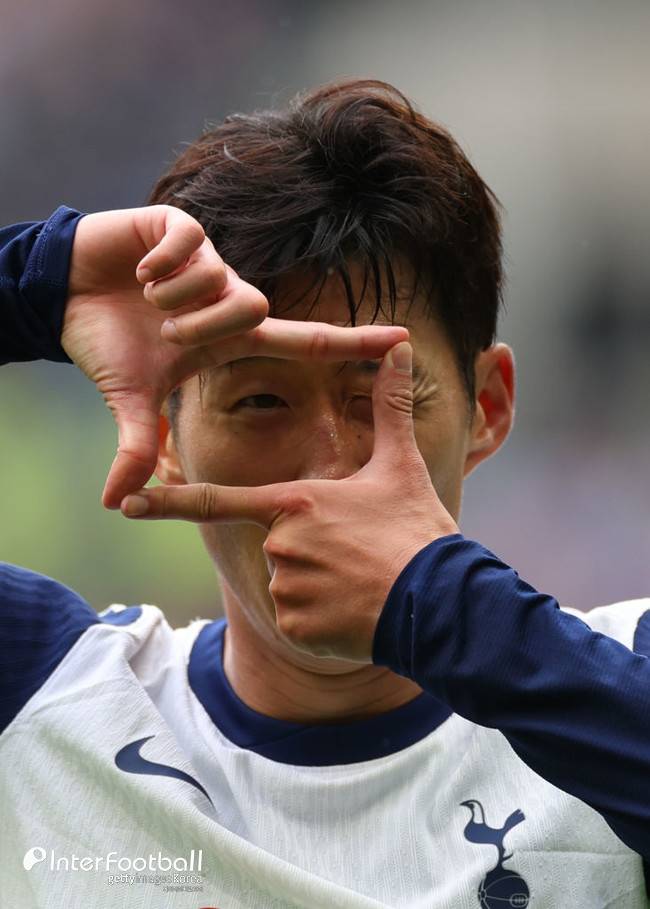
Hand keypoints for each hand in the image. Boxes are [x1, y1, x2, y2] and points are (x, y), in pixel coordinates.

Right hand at [61, 204, 408, 507]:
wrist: (65, 293)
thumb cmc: (108, 342)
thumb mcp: (130, 396)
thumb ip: (136, 445)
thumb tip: (116, 503)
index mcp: (232, 336)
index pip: (307, 340)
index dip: (354, 343)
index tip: (403, 340)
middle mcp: (231, 296)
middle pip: (256, 308)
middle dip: (202, 325)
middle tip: (164, 329)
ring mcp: (209, 260)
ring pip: (219, 279)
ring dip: (174, 297)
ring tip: (145, 297)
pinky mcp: (181, 226)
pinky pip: (188, 246)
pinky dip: (158, 264)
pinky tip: (139, 269)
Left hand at [119, 341, 458, 662]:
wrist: (440, 602)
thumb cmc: (416, 531)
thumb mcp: (402, 466)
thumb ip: (390, 406)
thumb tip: (401, 347)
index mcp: (295, 503)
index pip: (218, 501)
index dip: (168, 502)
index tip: (125, 504)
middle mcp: (280, 544)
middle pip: (277, 546)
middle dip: (310, 552)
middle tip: (358, 555)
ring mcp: (285, 588)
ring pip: (288, 584)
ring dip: (318, 587)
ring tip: (361, 583)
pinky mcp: (296, 628)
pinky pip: (298, 621)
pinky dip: (322, 620)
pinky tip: (356, 612)